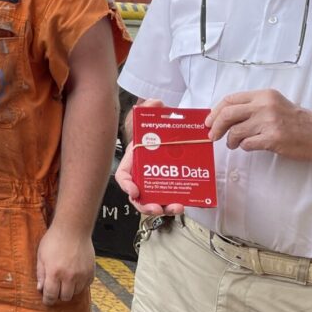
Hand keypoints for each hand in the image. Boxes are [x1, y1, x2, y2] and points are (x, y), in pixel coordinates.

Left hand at [36, 222, 93, 304]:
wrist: (73, 229)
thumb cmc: (54, 240)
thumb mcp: (41, 256)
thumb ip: (41, 273)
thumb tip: (40, 288)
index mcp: (54, 273)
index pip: (51, 295)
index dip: (48, 300)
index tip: (47, 301)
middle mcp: (69, 276)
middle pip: (65, 297)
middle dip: (59, 295)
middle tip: (56, 288)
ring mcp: (82, 275)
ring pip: (76, 292)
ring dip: (70, 289)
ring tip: (65, 279)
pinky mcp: (91, 272)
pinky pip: (86, 285)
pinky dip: (80, 284)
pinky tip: (75, 275)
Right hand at [115, 98, 184, 216]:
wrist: (167, 138)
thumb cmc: (153, 133)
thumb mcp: (148, 119)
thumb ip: (149, 109)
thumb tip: (156, 103)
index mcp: (133, 163)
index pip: (124, 177)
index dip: (127, 186)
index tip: (135, 190)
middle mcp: (142, 177)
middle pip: (138, 197)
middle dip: (146, 206)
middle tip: (157, 207)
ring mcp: (156, 185)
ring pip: (156, 202)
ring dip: (165, 208)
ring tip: (176, 207)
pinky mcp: (170, 189)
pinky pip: (172, 199)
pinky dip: (177, 204)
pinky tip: (187, 203)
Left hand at [208, 89, 311, 165]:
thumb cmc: (296, 121)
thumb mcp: (274, 105)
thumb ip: (252, 107)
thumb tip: (223, 117)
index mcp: (264, 95)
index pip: (230, 100)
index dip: (215, 112)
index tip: (209, 122)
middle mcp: (265, 105)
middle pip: (228, 114)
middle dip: (215, 126)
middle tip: (212, 136)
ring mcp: (269, 122)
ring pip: (235, 131)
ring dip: (230, 140)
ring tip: (234, 144)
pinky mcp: (273, 138)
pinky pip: (247, 144)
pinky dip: (244, 147)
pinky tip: (249, 146)